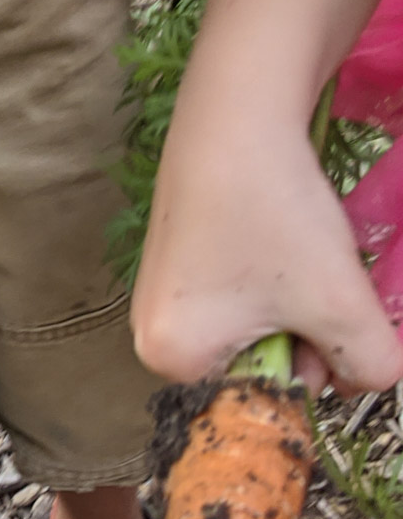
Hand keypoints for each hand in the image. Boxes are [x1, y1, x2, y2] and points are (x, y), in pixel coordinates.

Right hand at [132, 114, 402, 394]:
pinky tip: (279, 241)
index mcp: (172, 360)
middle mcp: (148, 336)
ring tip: (300, 257)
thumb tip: (370, 380)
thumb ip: (371, 365)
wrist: (240, 114)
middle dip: (302, 339)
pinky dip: (271, 282)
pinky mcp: (173, 263)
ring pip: (250, 332)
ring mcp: (157, 298)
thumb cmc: (275, 211)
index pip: (259, 404)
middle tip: (321, 288)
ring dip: (292, 308)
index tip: (326, 328)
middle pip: (251, 370)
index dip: (308, 373)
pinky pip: (234, 300)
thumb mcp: (342, 303)